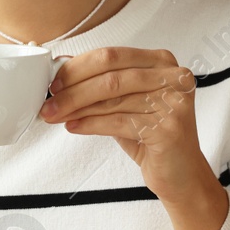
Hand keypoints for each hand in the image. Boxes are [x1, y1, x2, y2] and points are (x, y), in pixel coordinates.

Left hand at [38, 46, 212, 203]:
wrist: (181, 174)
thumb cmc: (151, 135)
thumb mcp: (125, 103)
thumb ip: (101, 83)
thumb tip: (62, 67)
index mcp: (162, 61)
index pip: (111, 56)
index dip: (78, 68)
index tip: (53, 81)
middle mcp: (173, 77)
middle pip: (110, 76)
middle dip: (73, 90)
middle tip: (49, 102)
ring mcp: (174, 102)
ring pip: (112, 99)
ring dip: (77, 108)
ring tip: (55, 116)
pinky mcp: (170, 128)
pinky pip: (119, 122)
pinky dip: (91, 124)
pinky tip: (74, 126)